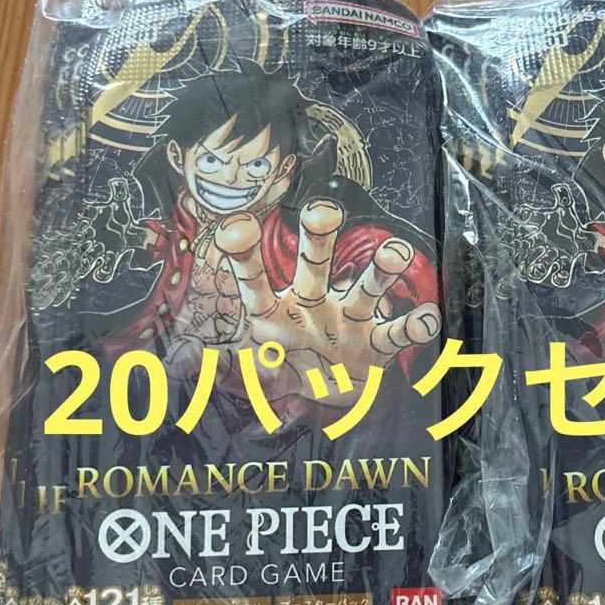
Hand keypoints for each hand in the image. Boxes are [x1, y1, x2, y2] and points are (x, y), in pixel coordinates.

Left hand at [214, 199, 440, 402]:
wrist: (334, 392)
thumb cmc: (287, 369)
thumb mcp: (249, 373)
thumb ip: (219, 368)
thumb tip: (177, 363)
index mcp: (275, 310)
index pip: (256, 277)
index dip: (246, 255)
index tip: (237, 228)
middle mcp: (314, 304)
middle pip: (315, 264)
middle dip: (319, 237)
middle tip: (323, 212)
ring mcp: (350, 320)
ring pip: (365, 288)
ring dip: (380, 271)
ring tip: (394, 253)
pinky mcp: (378, 343)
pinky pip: (397, 333)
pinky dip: (413, 326)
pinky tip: (427, 319)